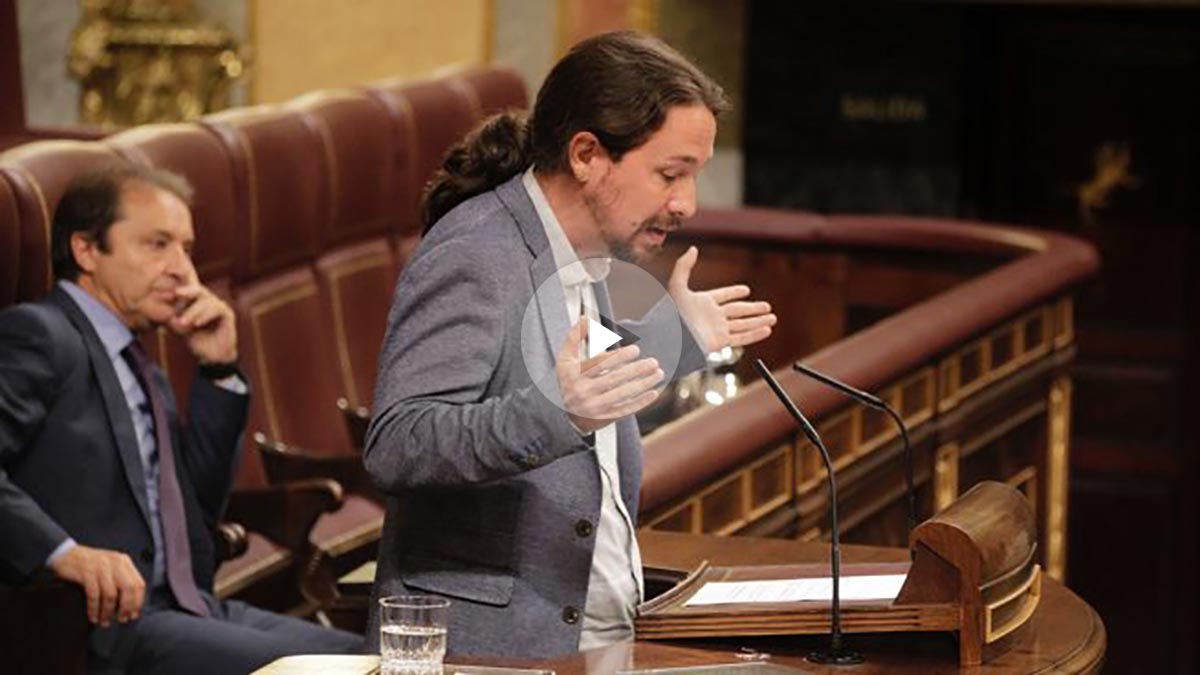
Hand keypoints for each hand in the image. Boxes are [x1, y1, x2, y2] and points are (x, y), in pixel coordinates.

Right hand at [49, 545, 145, 625]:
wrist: (66, 555)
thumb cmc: (89, 564)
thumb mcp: (110, 567)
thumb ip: (121, 580)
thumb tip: (129, 605)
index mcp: (124, 562)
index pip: (139, 584)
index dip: (138, 602)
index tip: (134, 614)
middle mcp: (115, 563)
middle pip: (128, 589)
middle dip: (126, 608)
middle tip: (121, 619)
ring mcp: (101, 567)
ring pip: (111, 594)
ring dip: (108, 612)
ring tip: (104, 621)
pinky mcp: (87, 573)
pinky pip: (94, 595)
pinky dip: (94, 609)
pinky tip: (93, 616)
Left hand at [169, 282, 237, 364]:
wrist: (211, 356)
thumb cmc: (196, 340)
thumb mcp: (181, 327)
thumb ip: (174, 316)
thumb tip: (164, 308)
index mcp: (196, 301)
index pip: (188, 288)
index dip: (178, 286)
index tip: (163, 292)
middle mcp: (208, 300)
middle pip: (198, 288)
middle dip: (186, 290)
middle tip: (176, 293)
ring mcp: (218, 305)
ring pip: (206, 300)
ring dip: (193, 311)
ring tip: (183, 323)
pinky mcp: (227, 313)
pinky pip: (216, 309)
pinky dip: (205, 315)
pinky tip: (197, 324)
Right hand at [556, 318, 663, 433]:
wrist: (561, 415)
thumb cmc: (567, 381)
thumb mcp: (564, 359)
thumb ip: (574, 337)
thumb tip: (585, 318)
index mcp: (574, 374)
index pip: (599, 363)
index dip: (618, 356)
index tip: (635, 350)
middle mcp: (583, 391)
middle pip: (614, 378)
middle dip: (636, 370)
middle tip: (652, 362)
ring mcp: (593, 406)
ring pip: (622, 394)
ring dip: (643, 384)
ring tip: (658, 374)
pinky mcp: (603, 418)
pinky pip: (625, 410)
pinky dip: (640, 402)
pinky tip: (653, 393)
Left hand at [668, 246, 776, 352]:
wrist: (671, 337)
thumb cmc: (671, 312)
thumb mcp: (676, 285)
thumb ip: (684, 266)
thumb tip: (693, 248)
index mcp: (703, 302)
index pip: (723, 295)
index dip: (734, 292)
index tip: (746, 290)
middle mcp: (712, 316)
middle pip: (737, 311)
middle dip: (752, 309)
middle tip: (767, 306)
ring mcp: (717, 330)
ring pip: (742, 324)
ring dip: (758, 321)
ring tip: (772, 318)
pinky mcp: (720, 342)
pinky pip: (741, 338)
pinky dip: (755, 334)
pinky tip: (767, 330)